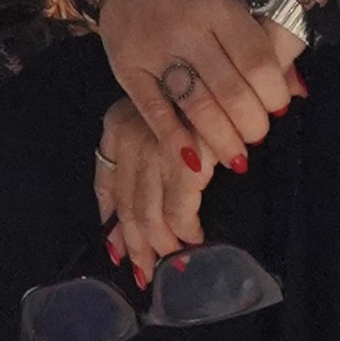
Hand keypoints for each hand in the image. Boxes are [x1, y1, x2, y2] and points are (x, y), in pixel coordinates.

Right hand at [93, 0, 300, 180]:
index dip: (273, 93)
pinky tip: (194, 163)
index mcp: (217, 6)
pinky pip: (154, 112)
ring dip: (222, 139)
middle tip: (258, 134)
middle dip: (252, 123)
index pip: (256, 61)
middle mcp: (187, 29)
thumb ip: (262, 38)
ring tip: (236, 157)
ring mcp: (154, 51)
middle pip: (230, 90)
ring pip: (196, 106)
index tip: (279, 107)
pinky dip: (175, 140)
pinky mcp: (127, 69)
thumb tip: (297, 90)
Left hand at [93, 96, 205, 286]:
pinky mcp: (184, 165)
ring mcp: (154, 152)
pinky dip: (186, 232)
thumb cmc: (203, 91)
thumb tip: (133, 209)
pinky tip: (195, 240)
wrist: (235, 69)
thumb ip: (150, 155)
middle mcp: (128, 138)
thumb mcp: (166, 117)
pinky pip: (179, 214)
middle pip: (125, 204)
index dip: (108, 216)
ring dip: (159, 246)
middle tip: (143, 271)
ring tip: (172, 264)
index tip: (112, 242)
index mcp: (117, 124)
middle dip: (133, 243)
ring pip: (148, 215)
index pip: (104, 179)